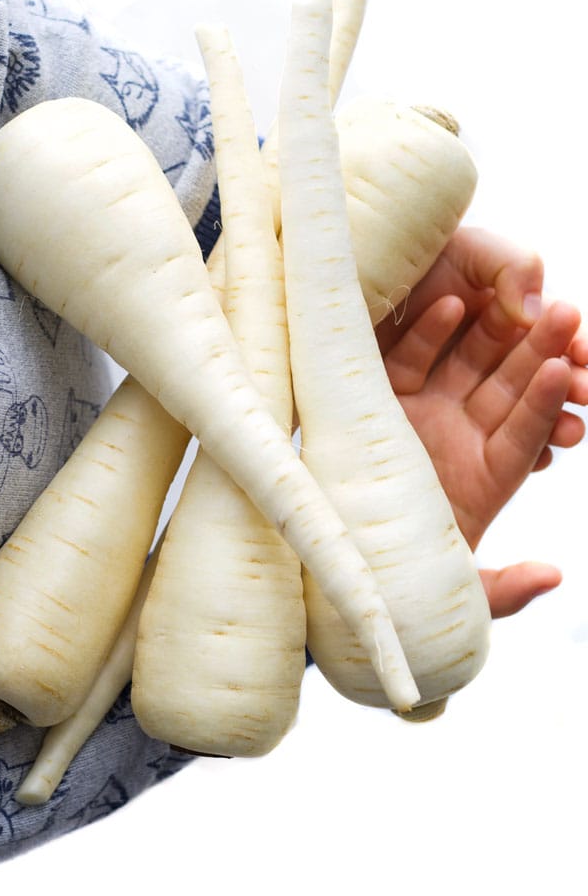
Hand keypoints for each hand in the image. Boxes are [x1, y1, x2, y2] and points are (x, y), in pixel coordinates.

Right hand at [378, 228, 586, 618]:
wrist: (331, 564)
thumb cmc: (397, 583)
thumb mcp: (454, 596)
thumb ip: (503, 591)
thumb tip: (551, 577)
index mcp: (485, 481)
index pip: (522, 437)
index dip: (541, 407)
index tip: (562, 376)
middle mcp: (460, 441)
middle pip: (506, 390)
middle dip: (536, 351)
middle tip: (566, 314)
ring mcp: (424, 415)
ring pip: (467, 365)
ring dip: (494, 330)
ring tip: (520, 299)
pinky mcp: (383, 400)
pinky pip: (411, 359)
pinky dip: (429, 333)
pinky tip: (451, 304)